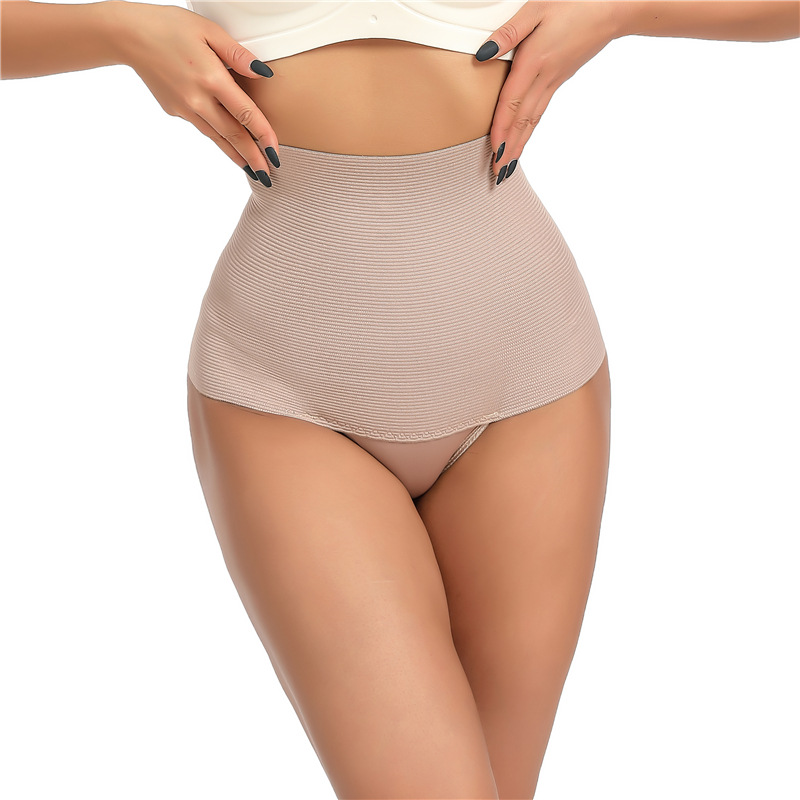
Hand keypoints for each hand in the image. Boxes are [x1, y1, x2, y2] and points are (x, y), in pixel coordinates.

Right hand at [111, 1, 279, 182]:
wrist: (129, 36)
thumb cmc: (170, 26)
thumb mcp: (208, 30)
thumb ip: (238, 54)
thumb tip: (264, 73)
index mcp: (211, 78)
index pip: (246, 114)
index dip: (263, 136)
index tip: (275, 153)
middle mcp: (198, 100)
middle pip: (233, 135)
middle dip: (253, 158)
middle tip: (269, 176)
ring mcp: (185, 109)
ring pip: (218, 138)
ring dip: (237, 156)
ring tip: (253, 171)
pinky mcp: (175, 111)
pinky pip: (203, 128)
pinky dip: (219, 141)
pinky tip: (230, 148)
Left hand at [475, 1, 620, 181]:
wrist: (613, 8)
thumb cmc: (574, 2)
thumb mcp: (536, 8)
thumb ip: (508, 33)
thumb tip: (482, 55)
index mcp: (534, 61)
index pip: (511, 103)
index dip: (501, 129)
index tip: (494, 152)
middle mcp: (544, 77)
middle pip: (522, 120)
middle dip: (509, 148)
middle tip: (498, 174)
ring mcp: (553, 81)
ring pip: (532, 120)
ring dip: (519, 145)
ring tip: (508, 167)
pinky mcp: (559, 80)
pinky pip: (540, 111)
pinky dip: (529, 129)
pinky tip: (522, 140)